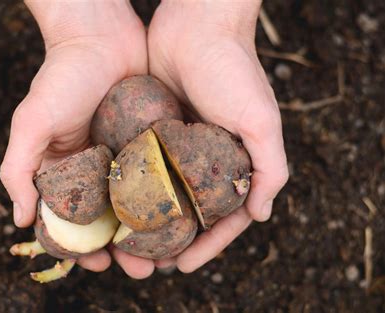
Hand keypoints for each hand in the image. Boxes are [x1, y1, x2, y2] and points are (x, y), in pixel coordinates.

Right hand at [0, 0, 146, 271]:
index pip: (74, 220)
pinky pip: (162, 175)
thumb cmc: (61, 76)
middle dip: (126, 248)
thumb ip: (18, 169)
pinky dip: (170, 199)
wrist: (100, 35)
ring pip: (141, 204)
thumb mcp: (31, 122)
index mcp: (66, 170)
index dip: (84, 246)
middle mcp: (97, 167)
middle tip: (143, 270)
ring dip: (152, 233)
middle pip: (112, 219)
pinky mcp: (151, 140)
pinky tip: (184, 217)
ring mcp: (126, 155)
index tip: (101, 264)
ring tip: (168, 255)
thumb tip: (21, 220)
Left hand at [145, 1, 288, 272]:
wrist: (196, 24)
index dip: (206, 245)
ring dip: (147, 221)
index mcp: (236, 161)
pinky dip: (131, 189)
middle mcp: (207, 158)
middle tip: (148, 264)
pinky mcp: (153, 131)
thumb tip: (262, 215)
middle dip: (171, 241)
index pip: (223, 217)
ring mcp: (178, 146)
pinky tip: (114, 206)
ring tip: (126, 244)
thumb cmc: (234, 69)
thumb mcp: (261, 119)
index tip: (182, 266)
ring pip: (161, 194)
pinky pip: (141, 167)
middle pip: (188, 212)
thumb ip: (271, 167)